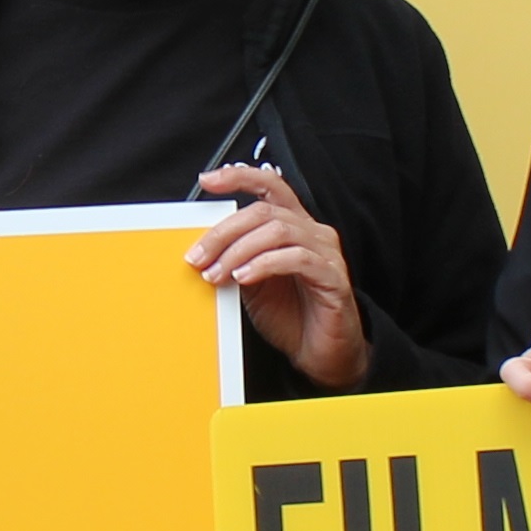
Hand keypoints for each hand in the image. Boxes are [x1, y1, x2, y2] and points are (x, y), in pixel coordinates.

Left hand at [190, 166, 367, 388]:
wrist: (319, 352)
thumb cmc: (290, 315)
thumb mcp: (252, 282)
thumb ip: (235, 258)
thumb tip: (202, 249)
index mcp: (293, 226)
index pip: (269, 185)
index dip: (238, 177)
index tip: (207, 181)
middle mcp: (311, 232)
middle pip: (263, 211)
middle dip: (223, 232)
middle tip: (198, 256)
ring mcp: (325, 252)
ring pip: (277, 231)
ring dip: (238, 251)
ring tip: (217, 273)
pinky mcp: (332, 276)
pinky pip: (296, 258)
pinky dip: (264, 265)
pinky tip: (244, 278)